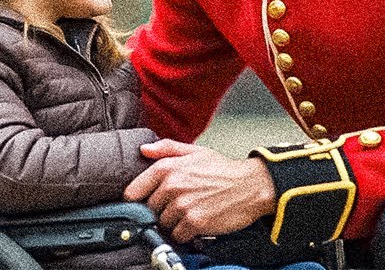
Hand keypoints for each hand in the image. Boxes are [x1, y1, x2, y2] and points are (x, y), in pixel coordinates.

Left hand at [124, 139, 276, 242]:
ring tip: (190, 211)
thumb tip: (143, 149)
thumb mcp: (195, 152)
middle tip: (179, 204)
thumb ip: (166, 148)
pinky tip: (196, 222)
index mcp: (168, 167)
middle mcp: (172, 185)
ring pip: (163, 223)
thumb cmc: (223, 169)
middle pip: (150, 209)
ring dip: (173, 222)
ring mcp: (183, 205)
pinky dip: (185, 233)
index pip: (133, 191)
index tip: (146, 200)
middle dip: (161, 209)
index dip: (138, 198)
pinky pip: (177, 235)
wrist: (251, 185)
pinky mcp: (194, 222)